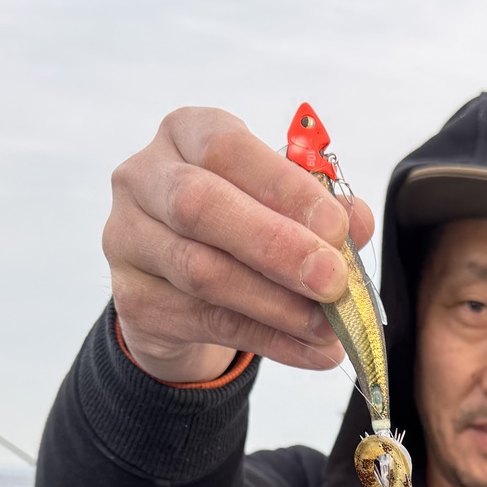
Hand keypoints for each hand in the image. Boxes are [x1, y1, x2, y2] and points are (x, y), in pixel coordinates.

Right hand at [103, 106, 375, 384]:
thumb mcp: (280, 204)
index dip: (285, 188)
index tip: (337, 227)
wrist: (179, 286)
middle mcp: (144, 178)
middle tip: (332, 281)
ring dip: (277, 305)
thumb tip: (358, 221)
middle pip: (200, 206)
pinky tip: (311, 352)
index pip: (228, 148)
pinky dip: (270, 341)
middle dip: (275, 247)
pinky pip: (207, 323)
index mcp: (185, 134)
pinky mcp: (133, 299)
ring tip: (329, 328)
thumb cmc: (238, 225)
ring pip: (202, 273)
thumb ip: (319, 208)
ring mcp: (128, 239)